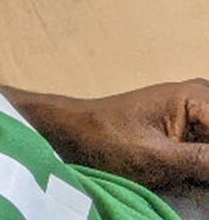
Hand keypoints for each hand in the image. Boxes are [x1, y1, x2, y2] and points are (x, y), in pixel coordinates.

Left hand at [1, 79, 208, 187]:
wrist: (75, 134)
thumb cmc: (109, 140)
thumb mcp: (160, 158)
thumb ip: (206, 163)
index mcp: (195, 96)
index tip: (203, 173)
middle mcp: (199, 98)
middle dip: (208, 160)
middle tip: (198, 175)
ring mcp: (193, 113)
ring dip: (205, 161)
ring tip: (188, 172)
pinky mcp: (185, 131)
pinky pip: (206, 145)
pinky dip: (203, 163)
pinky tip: (196, 175)